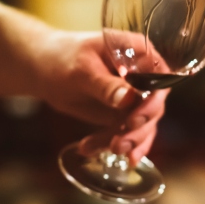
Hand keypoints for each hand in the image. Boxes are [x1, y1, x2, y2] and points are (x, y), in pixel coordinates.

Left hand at [34, 31, 168, 160]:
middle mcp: (143, 77)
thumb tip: (129, 99)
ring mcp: (133, 98)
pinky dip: (109, 144)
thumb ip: (106, 85)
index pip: (160, 81)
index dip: (153, 103)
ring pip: (142, 127)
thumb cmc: (64, 57)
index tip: (135, 121)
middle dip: (137, 131)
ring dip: (126, 142)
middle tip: (117, 144)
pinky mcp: (121, 115)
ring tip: (102, 148)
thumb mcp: (83, 70)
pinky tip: (89, 148)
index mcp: (140, 55)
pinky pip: (124, 134)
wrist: (44, 68)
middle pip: (153, 108)